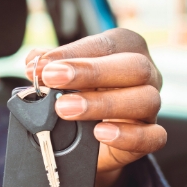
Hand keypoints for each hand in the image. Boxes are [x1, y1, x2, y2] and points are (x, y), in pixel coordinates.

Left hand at [26, 28, 163, 186]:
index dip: (74, 52)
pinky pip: (153, 136)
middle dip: (91, 72)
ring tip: (65, 109)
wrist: (91, 141)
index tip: (43, 64)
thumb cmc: (83, 95)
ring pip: (145, 100)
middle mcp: (146, 74)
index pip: (107, 44)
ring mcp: (152, 106)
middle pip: (134, 67)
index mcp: (127, 49)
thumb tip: (34, 61)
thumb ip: (50, 66)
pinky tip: (100, 133)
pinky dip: (127, 135)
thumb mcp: (65, 77)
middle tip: (52, 79)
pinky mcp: (152, 137)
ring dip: (102, 103)